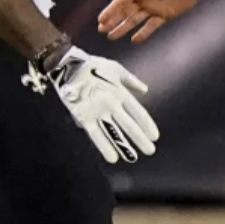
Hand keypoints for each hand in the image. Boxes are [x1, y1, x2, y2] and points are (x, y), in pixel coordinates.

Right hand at [47, 46, 158, 163]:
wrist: (69, 66)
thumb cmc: (94, 66)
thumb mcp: (116, 69)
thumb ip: (131, 81)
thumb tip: (145, 90)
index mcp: (120, 92)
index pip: (138, 112)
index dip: (147, 125)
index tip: (155, 136)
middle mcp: (112, 104)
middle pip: (129, 125)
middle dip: (140, 139)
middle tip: (150, 151)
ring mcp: (98, 111)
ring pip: (113, 132)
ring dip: (124, 146)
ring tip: (132, 158)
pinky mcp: (84, 117)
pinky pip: (95, 134)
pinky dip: (104, 146)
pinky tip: (112, 157)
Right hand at [98, 0, 209, 42]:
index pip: (121, 1)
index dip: (111, 10)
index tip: (100, 19)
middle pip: (125, 13)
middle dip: (113, 21)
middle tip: (102, 30)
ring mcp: (154, 8)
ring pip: (135, 21)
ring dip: (123, 28)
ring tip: (112, 37)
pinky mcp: (165, 14)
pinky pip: (152, 26)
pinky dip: (143, 33)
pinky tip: (134, 39)